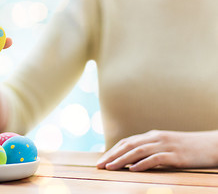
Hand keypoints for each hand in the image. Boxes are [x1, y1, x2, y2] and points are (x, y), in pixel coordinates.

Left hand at [96, 130, 217, 170]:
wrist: (212, 145)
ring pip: (139, 151)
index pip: (127, 142)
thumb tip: (132, 161)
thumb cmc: (187, 148)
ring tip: (110, 168)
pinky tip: (133, 169)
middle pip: (129, 145)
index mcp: (152, 136)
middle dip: (112, 156)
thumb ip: (150, 150)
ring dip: (122, 160)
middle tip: (100, 166)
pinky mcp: (176, 155)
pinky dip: (143, 163)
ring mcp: (166, 145)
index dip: (112, 151)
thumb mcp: (166, 146)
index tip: (101, 160)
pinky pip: (156, 158)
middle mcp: (156, 138)